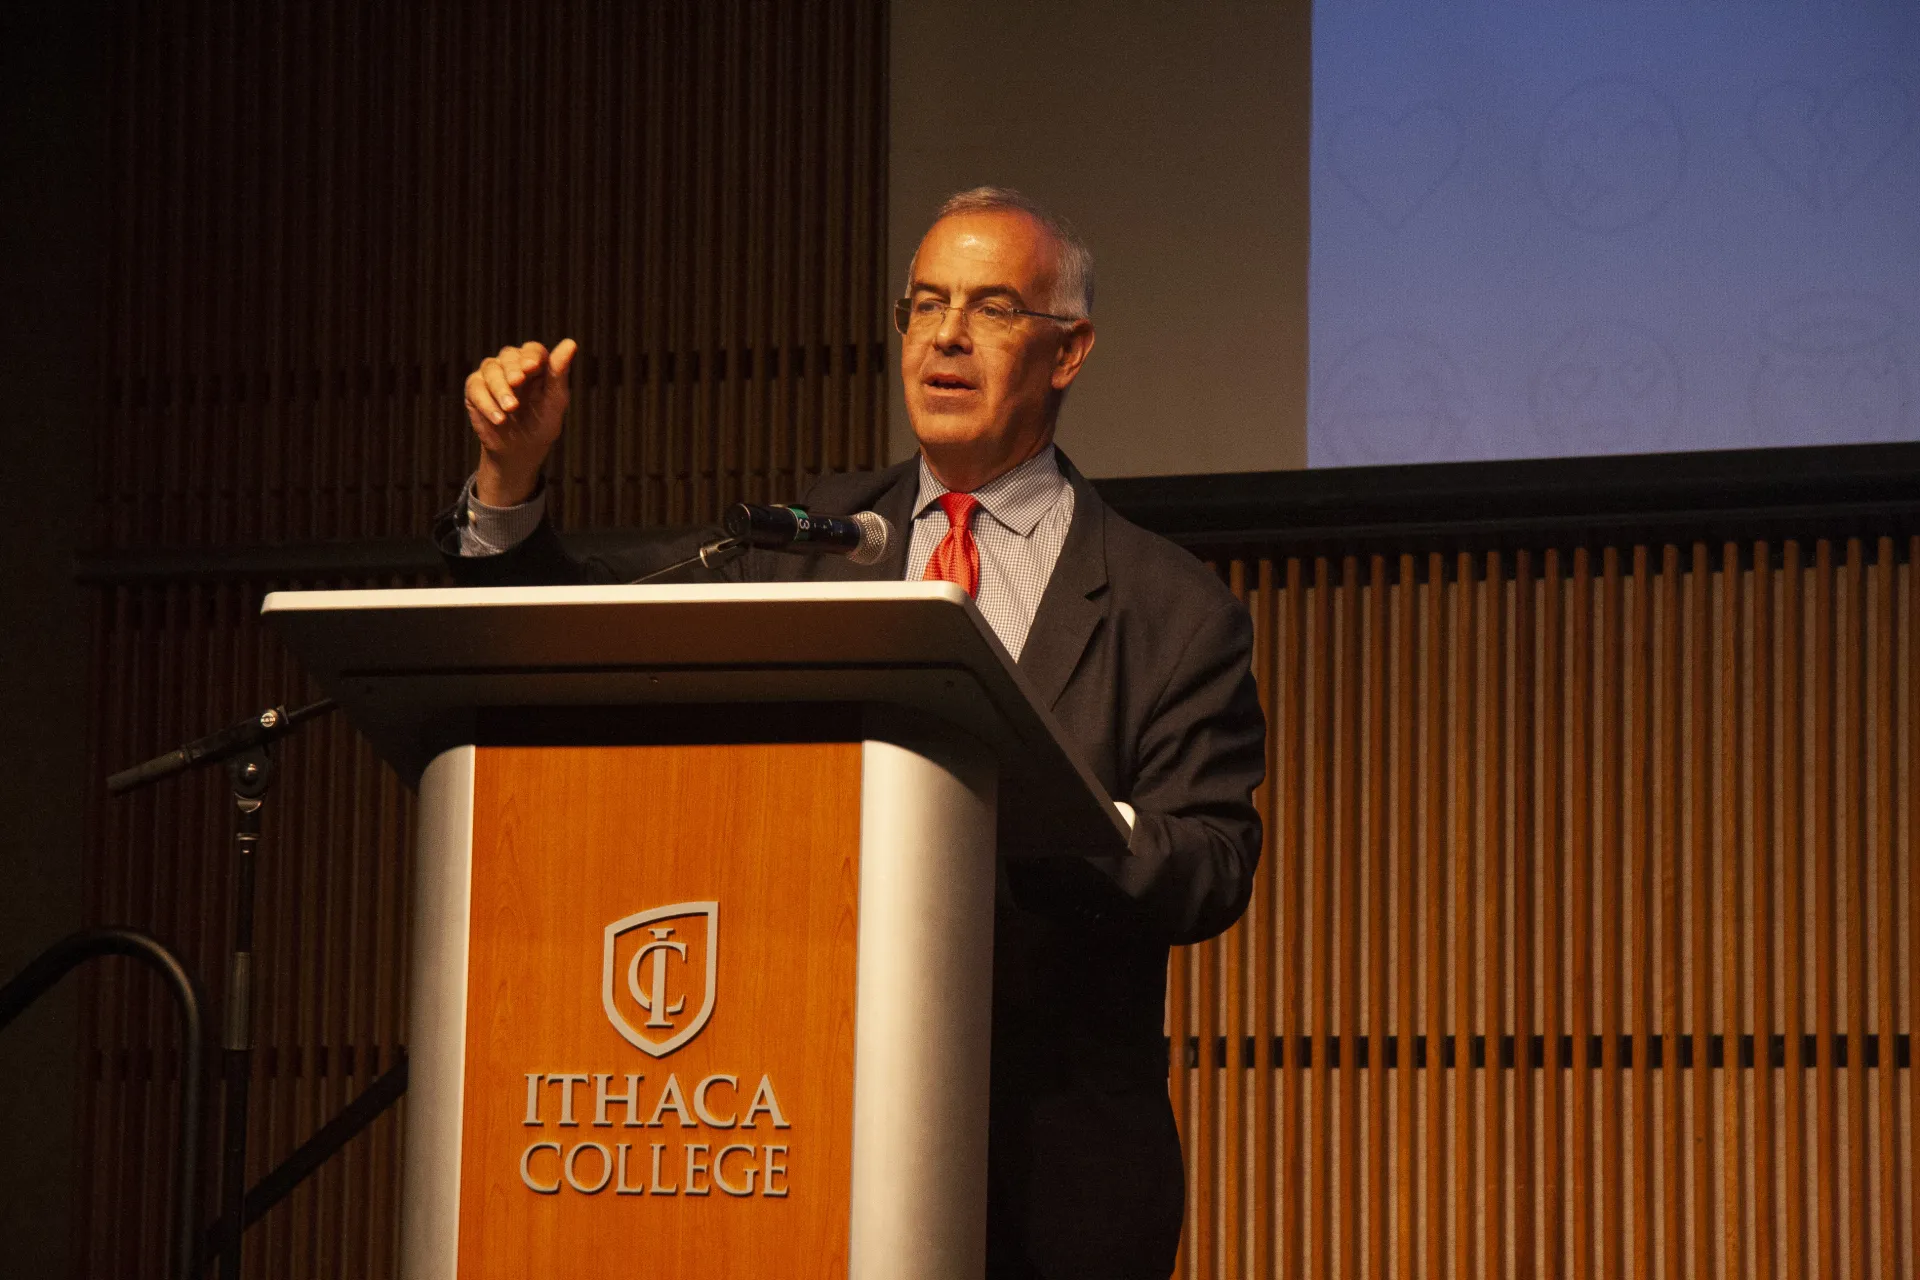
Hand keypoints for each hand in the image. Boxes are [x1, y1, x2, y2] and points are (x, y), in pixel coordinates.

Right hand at [464, 338, 577, 505]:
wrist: (520, 450)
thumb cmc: (542, 423)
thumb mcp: (555, 400)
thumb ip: (559, 373)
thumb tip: (571, 343)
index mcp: (535, 364)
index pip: (532, 349)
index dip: (531, 356)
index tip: (532, 367)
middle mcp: (512, 365)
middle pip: (509, 355)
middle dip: (512, 369)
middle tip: (517, 382)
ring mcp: (492, 375)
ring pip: (490, 369)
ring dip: (500, 389)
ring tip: (511, 409)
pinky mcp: (475, 389)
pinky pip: (475, 387)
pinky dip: (486, 403)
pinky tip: (499, 419)